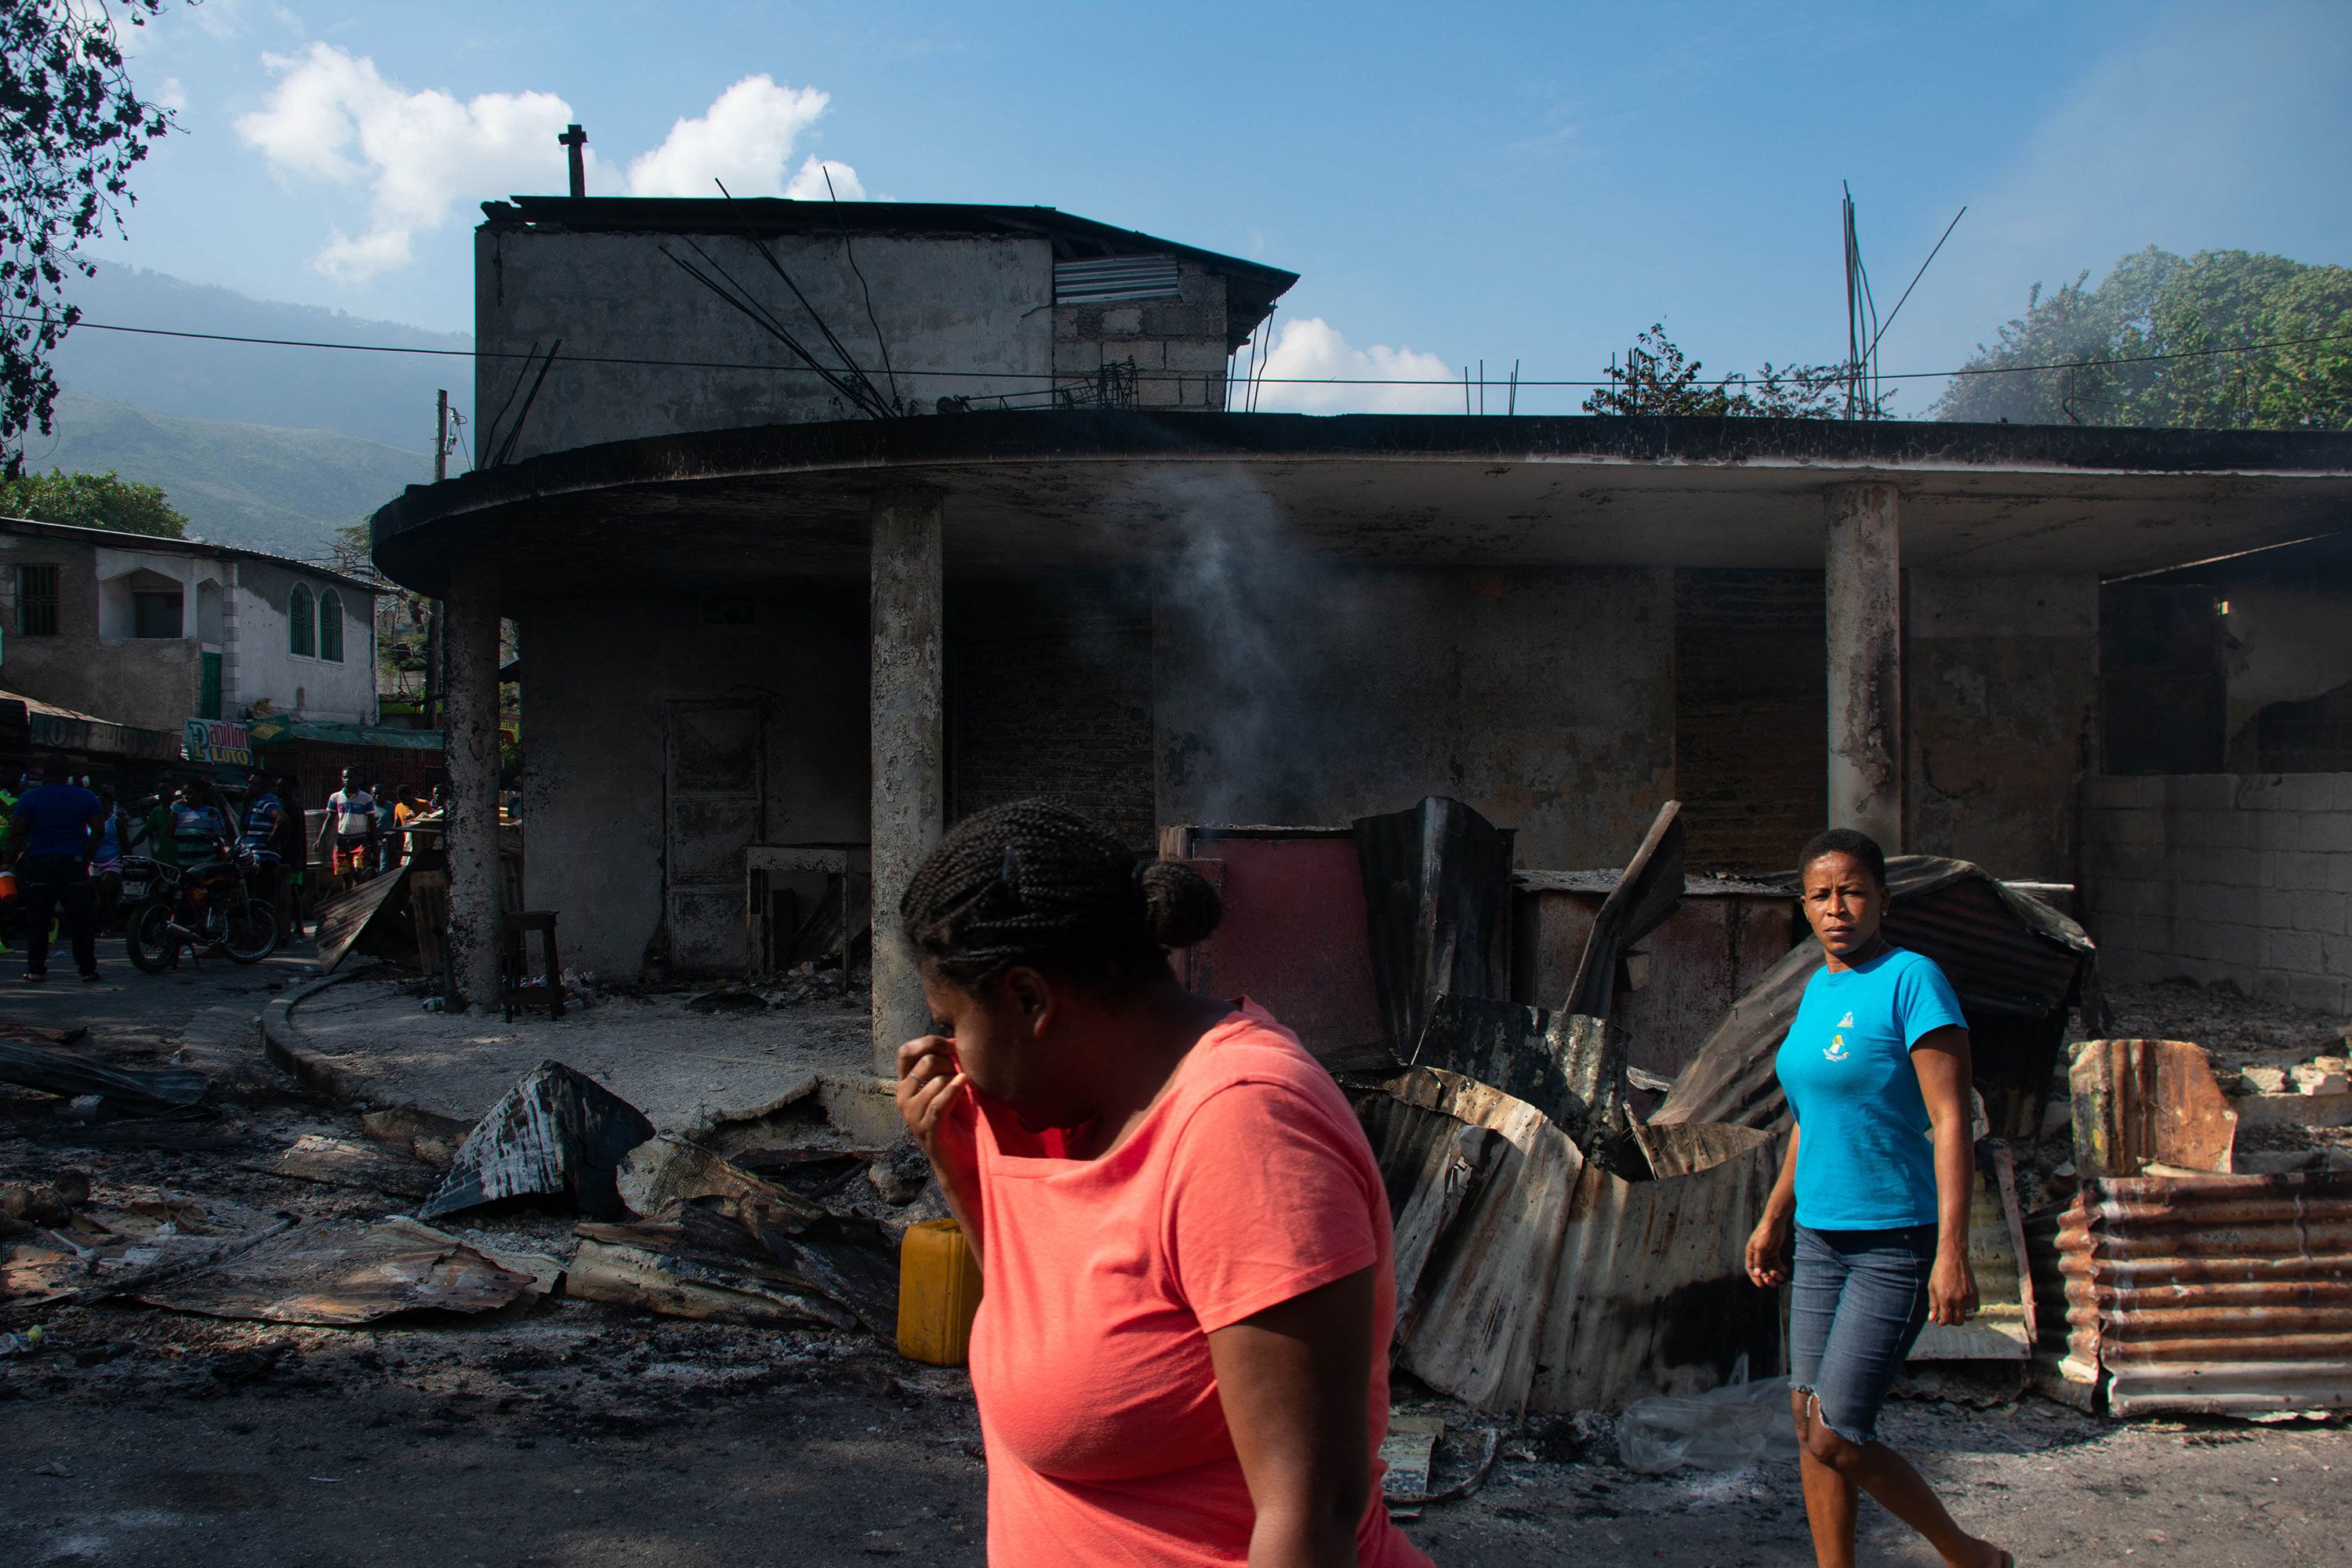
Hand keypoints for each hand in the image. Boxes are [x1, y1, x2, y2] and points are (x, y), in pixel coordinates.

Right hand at [895, 1034, 974, 1169]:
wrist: (961, 1161)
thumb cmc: (958, 1120)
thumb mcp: (949, 1087)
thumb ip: (946, 1065)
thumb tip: (955, 1039)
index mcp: (906, 1084)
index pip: (907, 1050)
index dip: (930, 1041)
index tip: (953, 1044)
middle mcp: (903, 1097)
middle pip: (925, 1062)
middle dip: (949, 1063)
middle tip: (961, 1076)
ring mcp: (912, 1115)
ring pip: (935, 1080)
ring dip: (955, 1082)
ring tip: (965, 1094)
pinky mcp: (927, 1129)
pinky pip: (939, 1101)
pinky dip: (954, 1090)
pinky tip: (964, 1084)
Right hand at [1745, 1210, 1791, 1288]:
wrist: (1775, 1222)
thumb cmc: (1765, 1233)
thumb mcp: (1761, 1248)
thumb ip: (1759, 1261)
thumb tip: (1757, 1274)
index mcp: (1751, 1253)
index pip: (1751, 1269)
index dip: (1755, 1278)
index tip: (1762, 1285)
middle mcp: (1757, 1254)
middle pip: (1761, 1270)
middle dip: (1767, 1278)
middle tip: (1774, 1284)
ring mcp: (1766, 1253)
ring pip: (1770, 1267)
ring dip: (1775, 1274)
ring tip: (1781, 1278)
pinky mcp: (1774, 1251)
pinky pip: (1777, 1262)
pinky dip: (1780, 1267)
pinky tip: (1785, 1271)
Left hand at [1928, 1248, 1977, 1325]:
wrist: (1953, 1257)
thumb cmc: (1940, 1271)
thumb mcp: (1932, 1287)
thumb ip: (1933, 1304)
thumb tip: (1931, 1319)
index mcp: (1945, 1298)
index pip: (1946, 1320)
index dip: (1942, 1322)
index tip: (1940, 1320)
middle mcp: (1958, 1299)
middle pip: (1958, 1321)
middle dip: (1952, 1322)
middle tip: (1948, 1316)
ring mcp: (1968, 1296)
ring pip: (1968, 1317)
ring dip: (1962, 1317)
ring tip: (1956, 1311)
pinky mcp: (1975, 1293)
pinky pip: (1975, 1309)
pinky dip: (1970, 1310)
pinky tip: (1963, 1305)